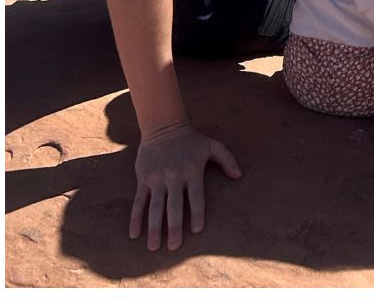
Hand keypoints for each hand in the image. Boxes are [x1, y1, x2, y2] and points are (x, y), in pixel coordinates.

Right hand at [129, 121, 241, 250]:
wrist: (163, 126)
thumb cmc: (191, 139)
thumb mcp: (212, 145)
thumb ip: (227, 159)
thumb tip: (239, 176)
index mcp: (192, 171)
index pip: (196, 196)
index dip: (196, 213)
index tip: (196, 230)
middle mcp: (174, 177)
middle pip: (174, 206)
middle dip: (173, 227)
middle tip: (174, 247)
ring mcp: (157, 179)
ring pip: (155, 207)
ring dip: (154, 228)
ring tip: (153, 247)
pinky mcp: (144, 179)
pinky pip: (140, 201)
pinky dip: (136, 218)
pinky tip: (134, 233)